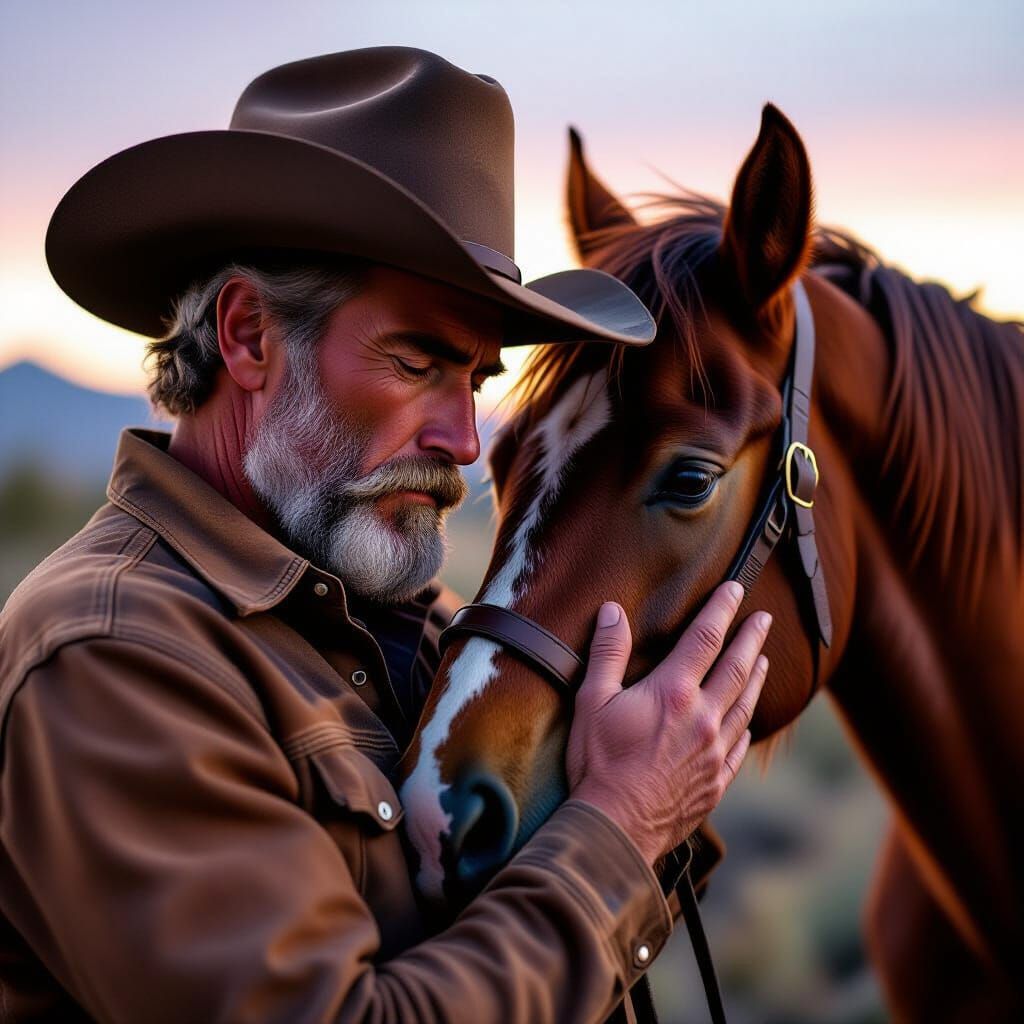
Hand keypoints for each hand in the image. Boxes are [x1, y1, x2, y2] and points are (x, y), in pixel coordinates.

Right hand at [567, 581, 769, 864]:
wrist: (616, 828)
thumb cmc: (598, 763)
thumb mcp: (591, 700)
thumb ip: (607, 653)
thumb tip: (612, 611)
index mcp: (673, 693)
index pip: (705, 638)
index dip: (721, 609)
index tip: (735, 589)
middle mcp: (703, 718)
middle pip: (737, 667)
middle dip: (751, 638)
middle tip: (764, 617)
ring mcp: (715, 751)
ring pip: (746, 705)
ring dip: (756, 677)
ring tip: (764, 660)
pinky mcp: (717, 781)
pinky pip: (741, 746)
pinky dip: (747, 725)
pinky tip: (749, 721)